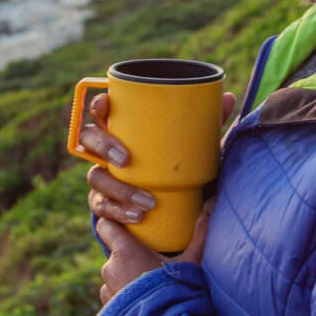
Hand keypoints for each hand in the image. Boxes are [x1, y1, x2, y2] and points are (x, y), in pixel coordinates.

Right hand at [77, 88, 230, 306]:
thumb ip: (209, 125)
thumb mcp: (196, 149)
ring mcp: (103, 179)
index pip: (101, 112)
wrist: (173, 214)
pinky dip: (119, 212)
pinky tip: (137, 216)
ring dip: (119, 189)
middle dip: (102, 146)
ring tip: (147, 201)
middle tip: (126, 159)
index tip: (106, 104)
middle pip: (88, 139)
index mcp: (122, 131)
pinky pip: (102, 207)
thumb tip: (228, 98)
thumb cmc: (179, 170)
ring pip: (95, 177)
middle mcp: (106, 152)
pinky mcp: (104, 205)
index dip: (98, 105)